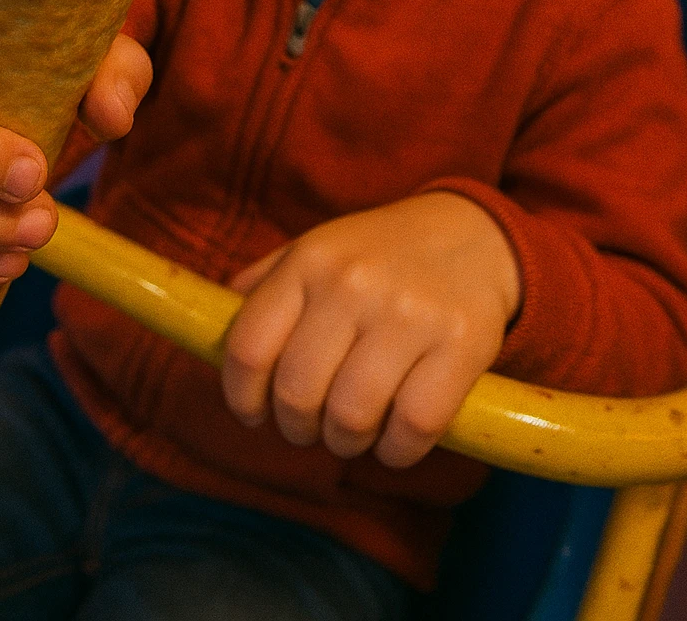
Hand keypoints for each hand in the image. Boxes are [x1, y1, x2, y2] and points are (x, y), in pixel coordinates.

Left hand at [221, 193, 520, 468]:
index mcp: (309, 260)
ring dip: (346, 442)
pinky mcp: (461, 343)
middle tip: (312, 425)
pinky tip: (396, 438)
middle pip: (298, 392)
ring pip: (352, 416)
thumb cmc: (380, 255)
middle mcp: (353, 283)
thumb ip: (264, 286)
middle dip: (298, 427)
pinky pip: (413, 427)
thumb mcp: (317, 249)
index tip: (253, 414)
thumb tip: (211, 329)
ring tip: (354, 430)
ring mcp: (408, 312)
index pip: (248, 348)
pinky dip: (397, 451)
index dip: (242, 398)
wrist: (474, 235)